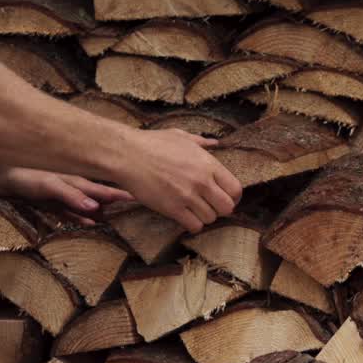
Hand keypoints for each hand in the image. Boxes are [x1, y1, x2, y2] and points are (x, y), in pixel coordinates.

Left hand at [0, 167, 133, 225]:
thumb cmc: (23, 175)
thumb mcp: (48, 186)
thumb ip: (71, 195)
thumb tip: (94, 207)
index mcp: (74, 180)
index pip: (102, 189)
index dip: (119, 194)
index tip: (138, 195)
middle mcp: (70, 186)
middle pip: (97, 195)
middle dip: (115, 199)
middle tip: (134, 202)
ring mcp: (60, 193)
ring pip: (85, 203)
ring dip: (99, 209)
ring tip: (115, 216)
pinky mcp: (48, 200)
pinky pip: (69, 211)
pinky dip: (80, 216)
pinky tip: (88, 221)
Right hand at [115, 129, 242, 232]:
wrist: (127, 155)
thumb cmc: (152, 143)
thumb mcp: (181, 137)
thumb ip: (201, 142)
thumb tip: (215, 143)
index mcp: (208, 164)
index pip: (235, 189)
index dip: (233, 197)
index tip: (225, 198)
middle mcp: (202, 181)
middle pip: (227, 207)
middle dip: (220, 209)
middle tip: (210, 206)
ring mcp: (188, 196)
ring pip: (211, 219)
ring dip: (204, 217)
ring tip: (194, 210)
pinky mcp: (172, 209)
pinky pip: (194, 226)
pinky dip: (192, 225)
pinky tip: (185, 218)